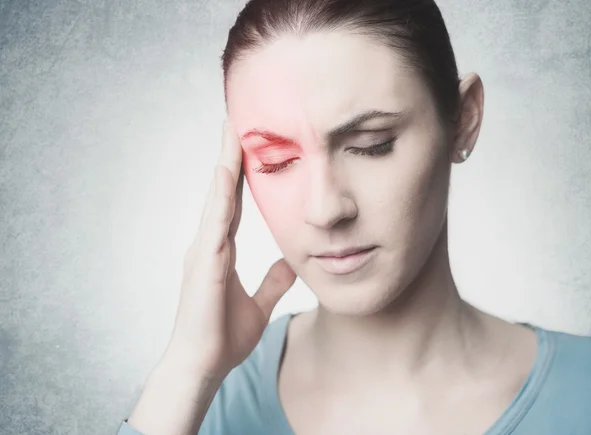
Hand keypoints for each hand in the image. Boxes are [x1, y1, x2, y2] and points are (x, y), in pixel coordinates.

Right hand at [166, 120, 296, 378]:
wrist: (202, 365)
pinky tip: (226, 167)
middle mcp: (209, 243)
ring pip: (217, 195)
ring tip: (232, 129)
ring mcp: (203, 249)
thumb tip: (293, 262)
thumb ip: (273, 282)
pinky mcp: (204, 259)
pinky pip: (216, 217)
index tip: (249, 147)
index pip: (233, 204)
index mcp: (220, 251)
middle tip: (237, 121)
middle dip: (230, 156)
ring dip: (225, 162)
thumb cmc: (223, 337)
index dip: (241, 176)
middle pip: (222, 190)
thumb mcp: (259, 305)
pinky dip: (221, 190)